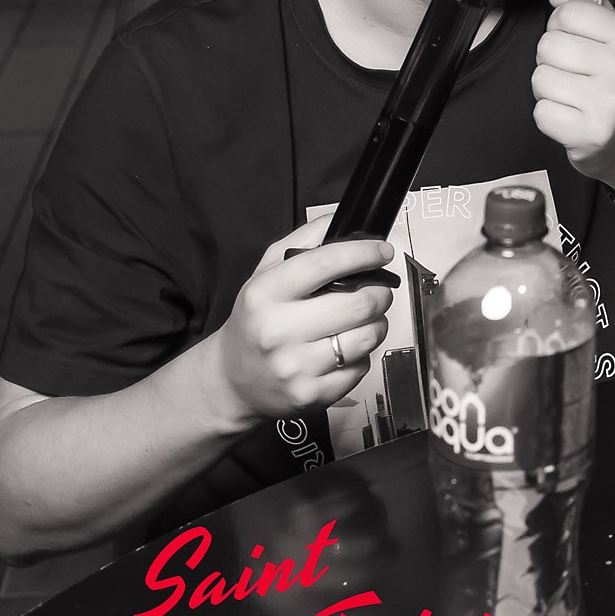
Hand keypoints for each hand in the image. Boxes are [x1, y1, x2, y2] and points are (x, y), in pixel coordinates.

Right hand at [208, 216, 397, 428]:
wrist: (232, 380)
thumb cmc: (255, 320)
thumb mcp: (266, 273)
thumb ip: (304, 241)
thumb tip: (343, 219)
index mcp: (265, 294)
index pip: (326, 263)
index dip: (363, 253)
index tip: (382, 251)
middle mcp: (277, 331)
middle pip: (358, 304)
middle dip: (379, 293)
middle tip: (377, 291)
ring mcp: (295, 368)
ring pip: (367, 337)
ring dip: (376, 324)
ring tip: (364, 320)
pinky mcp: (311, 396)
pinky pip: (361, 369)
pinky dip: (362, 355)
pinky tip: (346, 349)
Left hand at [532, 0, 614, 193]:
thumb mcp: (614, 35)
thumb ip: (588, 4)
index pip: (568, 12)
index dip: (561, 26)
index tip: (576, 43)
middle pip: (548, 44)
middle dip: (551, 59)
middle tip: (572, 74)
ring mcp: (609, 104)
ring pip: (540, 78)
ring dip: (547, 88)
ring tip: (570, 96)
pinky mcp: (590, 135)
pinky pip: (541, 112)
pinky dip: (548, 115)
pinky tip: (569, 117)